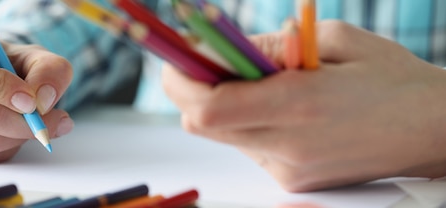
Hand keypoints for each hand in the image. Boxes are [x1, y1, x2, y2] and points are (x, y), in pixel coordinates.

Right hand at [0, 29, 73, 163]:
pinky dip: (2, 151)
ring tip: (31, 126)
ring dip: (15, 139)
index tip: (30, 100)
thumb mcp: (36, 58)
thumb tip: (42, 101)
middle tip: (52, 123)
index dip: (0, 88)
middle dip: (22, 123)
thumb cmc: (9, 67)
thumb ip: (49, 72)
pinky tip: (7, 135)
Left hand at [163, 20, 445, 191]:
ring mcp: (289, 170)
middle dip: (192, 90)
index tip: (174, 59)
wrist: (434, 131)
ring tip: (256, 82)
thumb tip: (224, 49)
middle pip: (203, 126)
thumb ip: (270, 44)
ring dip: (222, 106)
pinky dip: (248, 124)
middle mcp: (288, 146)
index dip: (180, 82)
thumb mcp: (334, 40)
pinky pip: (249, 148)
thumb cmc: (391, 77)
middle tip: (202, 62)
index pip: (209, 108)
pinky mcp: (293, 182)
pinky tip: (280, 109)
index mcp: (299, 105)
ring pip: (225, 136)